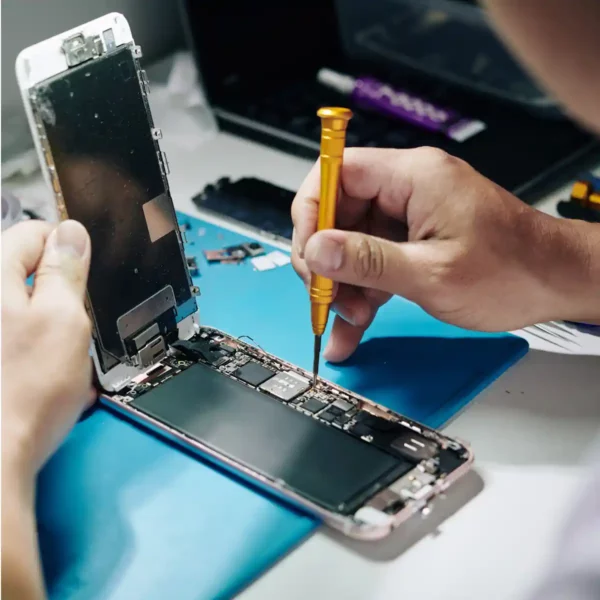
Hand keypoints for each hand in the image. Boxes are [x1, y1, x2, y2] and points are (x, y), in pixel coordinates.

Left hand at [2, 219, 93, 479]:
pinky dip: (34, 347)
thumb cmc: (24, 394)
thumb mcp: (65, 320)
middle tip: (74, 326)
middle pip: (26, 272)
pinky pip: (16, 337)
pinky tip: (45, 373)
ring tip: (61, 358)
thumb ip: (66, 269)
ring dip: (49, 325)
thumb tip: (71, 233)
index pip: (33, 232)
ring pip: (25, 308)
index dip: (68, 250)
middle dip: (58, 294)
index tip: (85, 277)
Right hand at [292, 147, 595, 361]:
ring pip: (351, 243)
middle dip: (328, 260)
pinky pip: (373, 263)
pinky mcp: (413, 242)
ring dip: (344, 284)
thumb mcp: (432, 272)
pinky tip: (353, 326)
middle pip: (338, 212)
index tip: (309, 254)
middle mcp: (408, 189)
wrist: (556, 282)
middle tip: (328, 295)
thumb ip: (368, 260)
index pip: (335, 172)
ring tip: (353, 318)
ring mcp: (409, 216)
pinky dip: (361, 293)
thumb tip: (318, 249)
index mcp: (413, 176)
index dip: (311, 212)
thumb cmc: (515, 269)